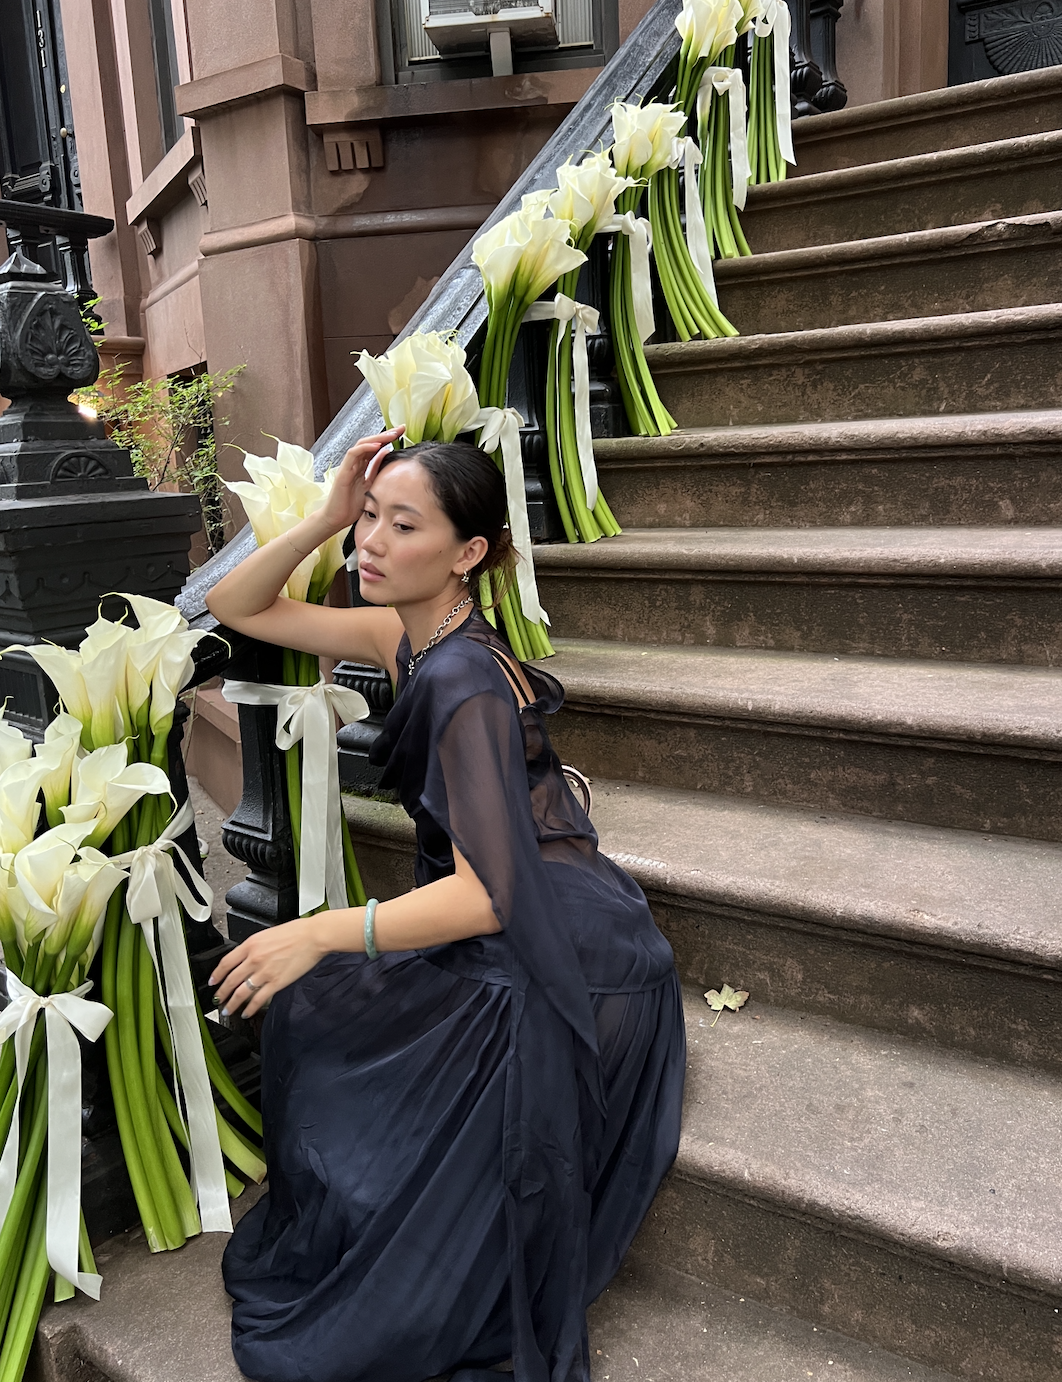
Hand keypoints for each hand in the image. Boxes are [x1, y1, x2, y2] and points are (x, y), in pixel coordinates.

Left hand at [209, 916, 329, 1018]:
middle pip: (231, 980)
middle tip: (217, 1000)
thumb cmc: (297, 932)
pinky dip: (250, 1008)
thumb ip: (255, 946)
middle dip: (221, 993)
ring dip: (232, 1004)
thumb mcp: (268, 934)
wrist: (313, 936)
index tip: (213, 981)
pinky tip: (247, 1012)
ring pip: (241, 992)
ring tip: (228, 1010)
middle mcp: (254, 959)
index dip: (217, 975)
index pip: (226, 963)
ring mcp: (264, 972)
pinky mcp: (276, 983)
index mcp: (251, 945)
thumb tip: (248, 957)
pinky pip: (258, 999)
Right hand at [316, 427, 403, 536]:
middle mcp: (354, 464)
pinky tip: (377, 445)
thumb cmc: (351, 506)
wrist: (337, 519)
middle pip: (370, 443)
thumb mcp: (370, 486)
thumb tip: (387, 455)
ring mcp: (348, 467)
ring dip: (377, 438)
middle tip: (401, 428)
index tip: (403, 433)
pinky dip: (365, 448)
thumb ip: (376, 471)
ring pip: (362, 445)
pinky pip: (353, 455)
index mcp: (361, 467)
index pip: (376, 448)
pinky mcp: (343, 472)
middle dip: (386, 434)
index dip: (389, 439)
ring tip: (392, 434)